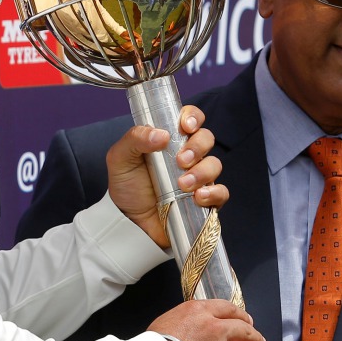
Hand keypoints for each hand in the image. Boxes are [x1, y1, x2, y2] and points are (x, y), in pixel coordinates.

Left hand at [106, 105, 228, 248]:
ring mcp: (198, 177)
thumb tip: (161, 134)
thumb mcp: (120, 158)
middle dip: (197, 147)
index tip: (186, 126)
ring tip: (183, 184)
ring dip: (202, 172)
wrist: (128, 223)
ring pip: (214, 165)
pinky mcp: (204, 200)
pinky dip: (214, 193)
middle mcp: (187, 155)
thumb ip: (135, 139)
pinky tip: (198, 197)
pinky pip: (221, 193)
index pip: (190, 119)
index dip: (193, 117)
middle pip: (206, 138)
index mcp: (169, 140)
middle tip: (180, 161)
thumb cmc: (126, 186)